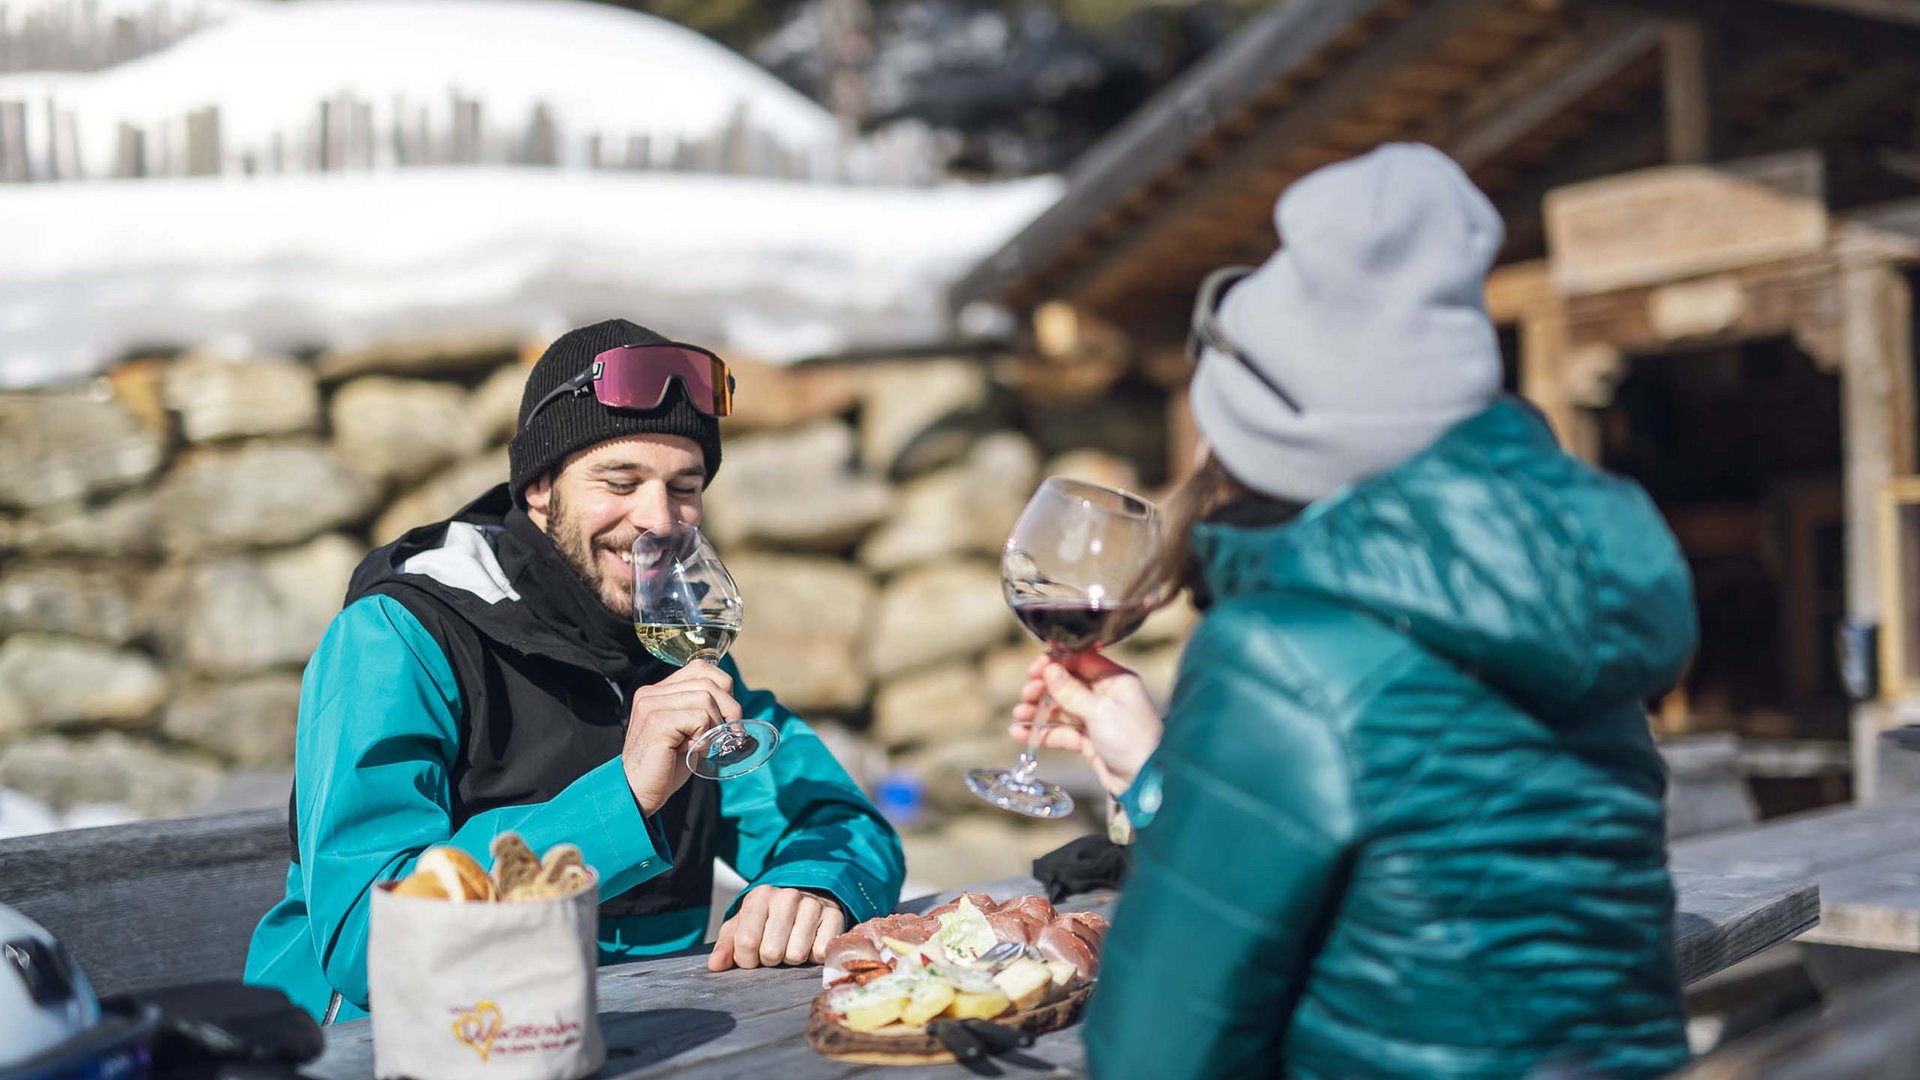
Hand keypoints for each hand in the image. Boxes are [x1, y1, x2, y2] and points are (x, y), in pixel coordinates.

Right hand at [622, 660, 741, 816]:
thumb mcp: (686, 731)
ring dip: (713, 726)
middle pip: (708, 682)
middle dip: (729, 708)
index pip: (701, 669)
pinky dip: (704, 736)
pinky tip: (690, 750)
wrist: (637, 793)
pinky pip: (699, 717)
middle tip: (730, 735)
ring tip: (700, 745)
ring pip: (706, 698)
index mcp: (658, 691)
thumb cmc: (665, 766)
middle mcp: (651, 692)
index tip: (729, 716)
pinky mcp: (656, 721)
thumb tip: (732, 704)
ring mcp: (651, 704)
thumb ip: (700, 711)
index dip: (724, 689)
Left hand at [707, 886, 845, 970]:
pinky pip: (820, 953)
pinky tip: (810, 944)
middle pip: (772, 952)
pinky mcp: (834, 916)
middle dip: (770, 960)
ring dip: (792, 959)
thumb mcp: (742, 928)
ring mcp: (813, 905)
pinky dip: (813, 957)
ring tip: (791, 945)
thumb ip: (726, 946)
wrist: (806, 900)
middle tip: (774, 950)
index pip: (746, 942)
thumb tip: (715, 966)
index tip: (752, 955)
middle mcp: (787, 896)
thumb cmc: (767, 920)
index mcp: (760, 897)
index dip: (747, 959)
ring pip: (796, 955)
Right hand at [1011, 652, 1162, 797]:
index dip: (1056, 663)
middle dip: (1044, 688)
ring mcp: (1097, 719)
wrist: (1145, 781)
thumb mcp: (1100, 710)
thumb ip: (1071, 691)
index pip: (1081, 661)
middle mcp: (1106, 696)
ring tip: (1019, 714)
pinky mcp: (1090, 741)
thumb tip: (1050, 670)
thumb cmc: (1131, 739)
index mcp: (1115, 680)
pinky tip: (1021, 733)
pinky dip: (1043, 732)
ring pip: (1061, 709)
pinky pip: (1062, 732)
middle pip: (1068, 685)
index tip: (1035, 670)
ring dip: (1039, 711)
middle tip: (1027, 694)